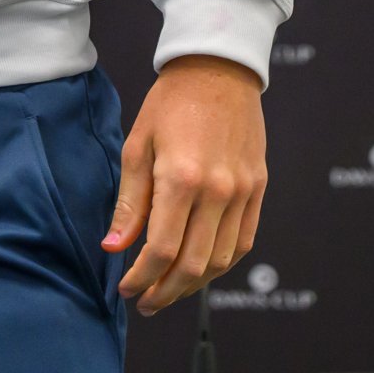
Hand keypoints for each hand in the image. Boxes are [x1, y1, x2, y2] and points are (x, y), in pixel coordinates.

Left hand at [104, 54, 266, 315]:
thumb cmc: (170, 104)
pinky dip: (222, 263)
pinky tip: (201, 269)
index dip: (141, 277)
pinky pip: (243, 241)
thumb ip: (130, 202)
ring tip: (168, 289)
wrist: (218, 70)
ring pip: (222, 260)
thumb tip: (114, 247)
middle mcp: (218, 191)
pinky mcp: (258, 189)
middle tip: (145, 302)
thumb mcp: (137, 147)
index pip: (162, 249)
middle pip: (194, 265)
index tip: (127, 289)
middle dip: (165, 291)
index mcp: (182, 179)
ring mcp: (243, 192)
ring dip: (194, 284)